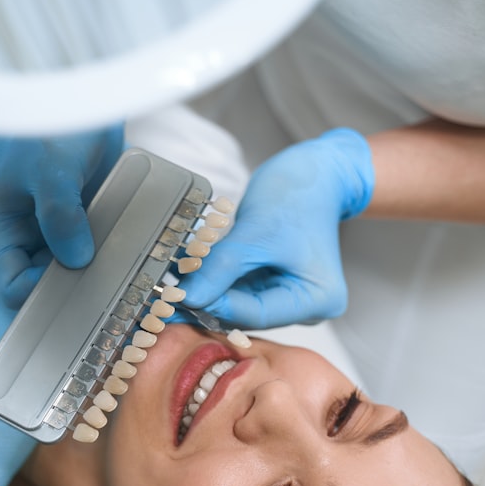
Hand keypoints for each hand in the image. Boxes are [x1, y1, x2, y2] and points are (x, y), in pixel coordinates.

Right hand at [0, 127, 123, 308]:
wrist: (89, 105)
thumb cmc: (56, 129)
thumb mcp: (53, 169)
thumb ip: (60, 214)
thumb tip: (77, 259)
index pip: (10, 286)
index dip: (40, 294)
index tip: (77, 284)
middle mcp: (21, 237)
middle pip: (41, 287)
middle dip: (70, 289)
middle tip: (105, 284)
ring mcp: (52, 235)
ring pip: (69, 276)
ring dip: (93, 276)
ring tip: (120, 270)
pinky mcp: (81, 228)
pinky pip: (91, 257)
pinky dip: (107, 260)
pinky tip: (128, 257)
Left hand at [181, 128, 374, 327]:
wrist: (313, 170)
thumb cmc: (299, 194)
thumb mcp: (257, 233)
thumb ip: (222, 268)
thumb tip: (187, 297)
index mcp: (317, 300)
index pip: (257, 315)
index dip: (216, 306)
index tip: (179, 297)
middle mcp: (307, 305)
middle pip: (247, 313)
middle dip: (209, 300)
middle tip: (167, 295)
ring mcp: (289, 294)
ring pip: (238, 302)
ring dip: (207, 290)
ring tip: (171, 283)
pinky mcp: (273, 282)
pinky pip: (238, 287)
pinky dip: (214, 279)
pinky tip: (187, 272)